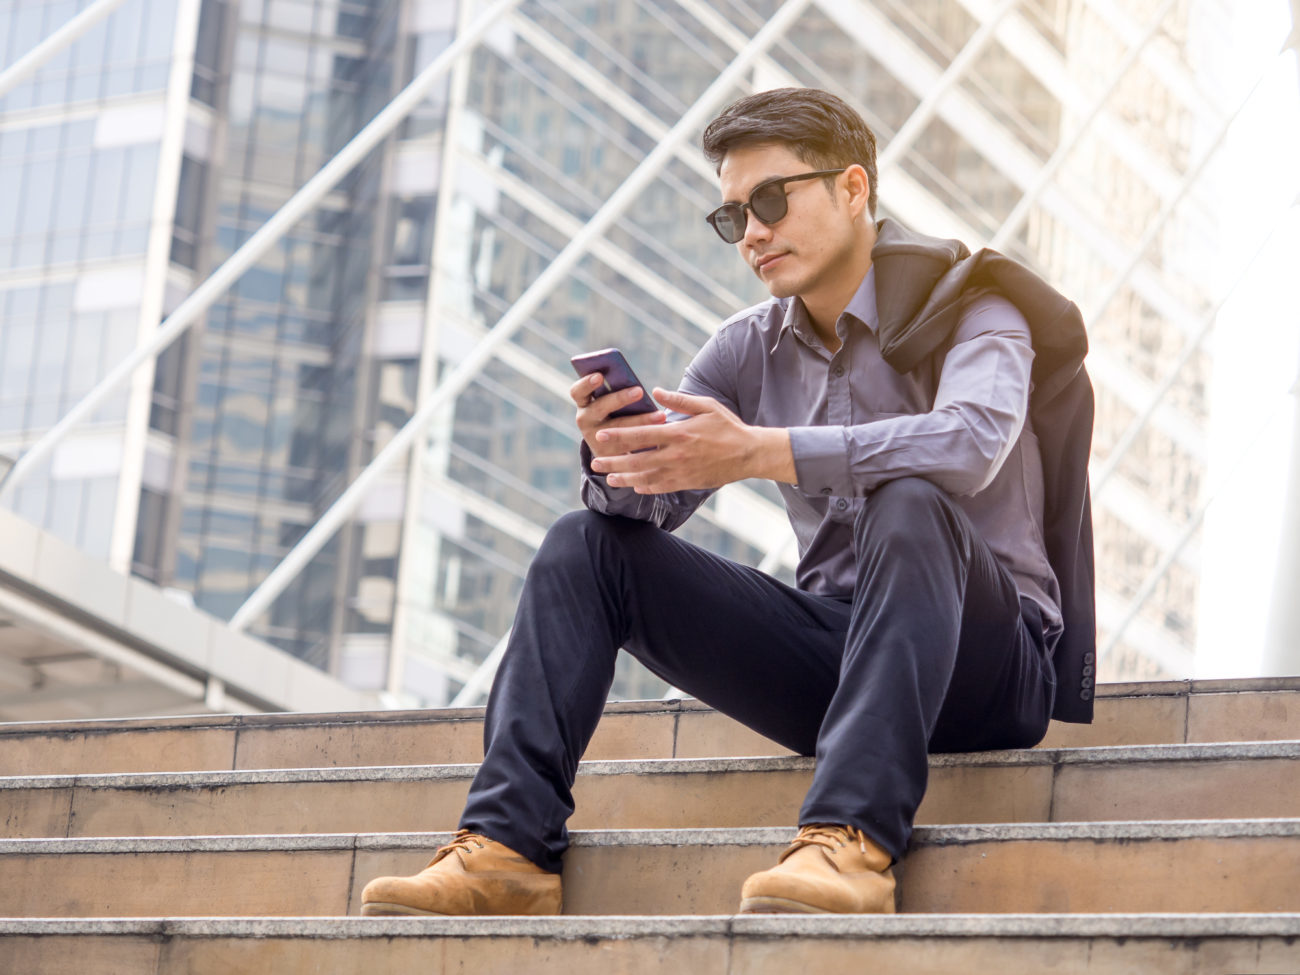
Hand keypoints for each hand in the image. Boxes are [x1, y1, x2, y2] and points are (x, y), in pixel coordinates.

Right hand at [570, 372, 666, 457]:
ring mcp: (595, 440)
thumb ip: (617, 391)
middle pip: (599, 408)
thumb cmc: (616, 412)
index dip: (587, 384)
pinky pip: (628, 449)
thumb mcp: (612, 402)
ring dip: (640, 421)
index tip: (600, 376)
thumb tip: (635, 382)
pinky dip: (646, 441)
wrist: (612, 447)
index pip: (578, 392)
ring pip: (617, 430)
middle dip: (619, 399)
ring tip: (661, 415)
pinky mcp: (609, 457)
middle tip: (639, 391)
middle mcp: (585, 421)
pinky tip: (662, 435)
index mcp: (584, 403)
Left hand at [589, 388, 794, 492]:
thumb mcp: (706, 406)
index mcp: (678, 433)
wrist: (749, 454)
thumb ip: (679, 400)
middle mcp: (676, 455)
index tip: (600, 435)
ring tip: (609, 478)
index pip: (641, 435)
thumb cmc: (728, 427)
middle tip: (595, 462)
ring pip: (645, 478)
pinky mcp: (687, 483)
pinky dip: (645, 487)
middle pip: (637, 460)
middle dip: (613, 462)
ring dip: (625, 478)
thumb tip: (656, 391)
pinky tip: (634, 486)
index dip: (618, 436)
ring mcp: (681, 472)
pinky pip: (661, 487)